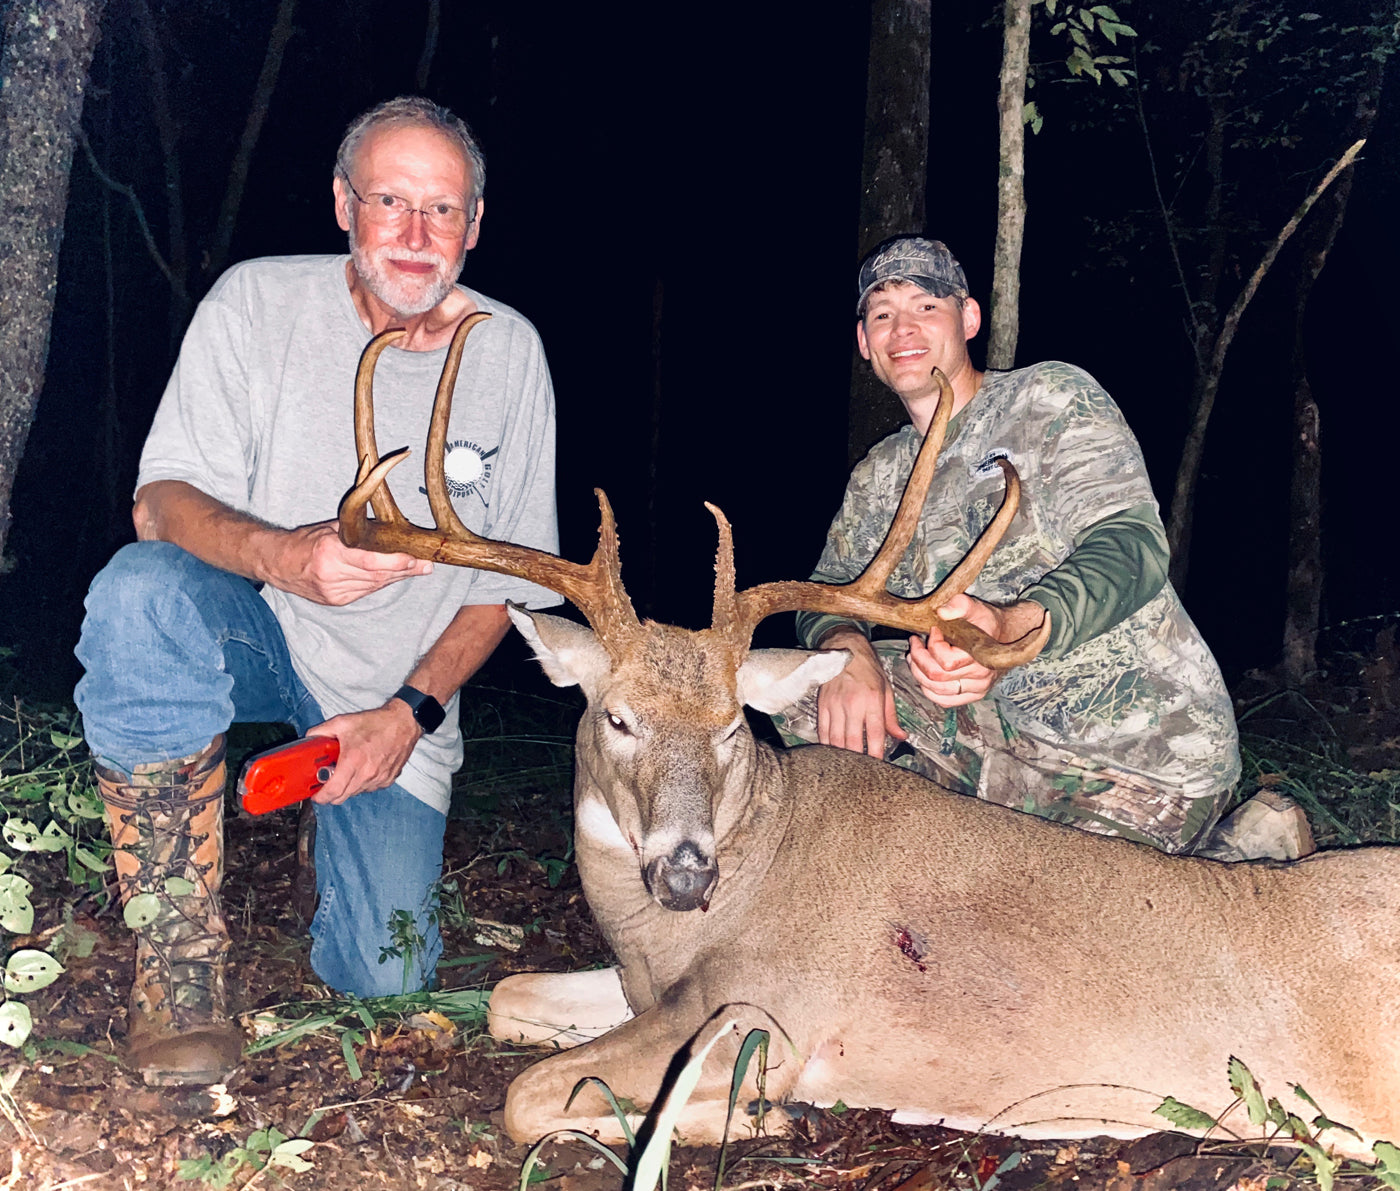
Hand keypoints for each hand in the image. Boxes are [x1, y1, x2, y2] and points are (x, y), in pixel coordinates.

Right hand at [274, 520, 432, 605]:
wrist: (278, 563)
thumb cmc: (304, 541)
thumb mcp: (331, 529)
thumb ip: (357, 531)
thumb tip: (388, 530)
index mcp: (330, 552)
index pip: (371, 561)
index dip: (396, 563)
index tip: (416, 560)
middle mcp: (332, 575)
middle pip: (377, 576)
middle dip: (405, 571)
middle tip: (426, 565)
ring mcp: (333, 591)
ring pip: (374, 585)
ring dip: (396, 578)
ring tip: (416, 570)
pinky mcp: (335, 601)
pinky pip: (365, 592)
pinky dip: (379, 583)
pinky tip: (392, 577)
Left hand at [307, 700, 420, 804]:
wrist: (403, 722)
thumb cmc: (376, 722)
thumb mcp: (342, 722)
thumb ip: (320, 731)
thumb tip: (308, 739)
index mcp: (353, 760)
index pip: (333, 791)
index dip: (321, 797)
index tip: (315, 795)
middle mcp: (367, 773)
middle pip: (342, 797)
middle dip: (331, 794)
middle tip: (327, 783)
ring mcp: (379, 779)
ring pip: (355, 793)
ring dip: (347, 787)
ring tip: (347, 771)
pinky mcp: (388, 780)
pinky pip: (369, 788)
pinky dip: (362, 783)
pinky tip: (362, 769)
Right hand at [815, 630, 906, 757]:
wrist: (845, 648)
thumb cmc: (868, 668)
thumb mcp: (886, 689)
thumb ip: (891, 716)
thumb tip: (901, 736)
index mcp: (872, 700)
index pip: (875, 735)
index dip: (877, 754)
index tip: (879, 766)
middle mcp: (852, 704)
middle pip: (853, 741)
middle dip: (858, 760)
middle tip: (862, 771)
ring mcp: (834, 705)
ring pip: (836, 739)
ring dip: (842, 755)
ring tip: (847, 766)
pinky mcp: (822, 704)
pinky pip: (822, 730)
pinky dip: (826, 744)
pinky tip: (831, 752)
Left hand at [908, 594, 1044, 706]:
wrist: (1007, 635)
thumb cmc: (987, 622)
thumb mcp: (975, 607)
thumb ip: (959, 605)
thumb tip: (942, 612)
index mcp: (981, 657)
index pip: (946, 662)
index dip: (933, 645)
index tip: (933, 630)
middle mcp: (981, 677)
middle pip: (937, 678)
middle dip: (919, 658)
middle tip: (916, 643)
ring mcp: (977, 689)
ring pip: (936, 691)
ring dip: (919, 673)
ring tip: (915, 656)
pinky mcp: (973, 695)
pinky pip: (944, 701)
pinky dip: (928, 690)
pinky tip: (924, 674)